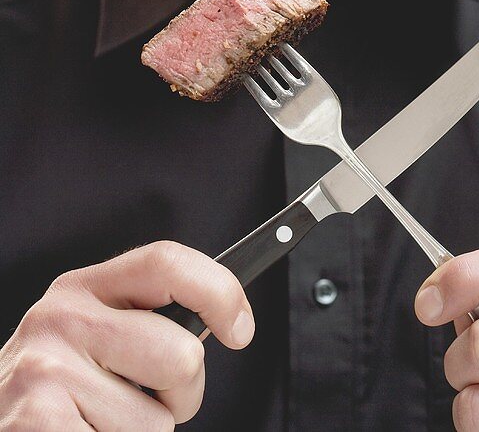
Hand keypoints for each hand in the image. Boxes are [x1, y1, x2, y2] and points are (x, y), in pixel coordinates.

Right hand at [0, 241, 253, 429]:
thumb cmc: (57, 392)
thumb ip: (143, 321)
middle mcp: (61, 318)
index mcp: (82, 288)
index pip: (166, 261)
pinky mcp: (39, 423)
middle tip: (143, 404)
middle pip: (182, 354)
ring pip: (158, 423)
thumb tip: (230, 319)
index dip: (219, 291)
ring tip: (96, 425)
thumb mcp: (90, 338)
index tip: (241, 330)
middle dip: (182, 395)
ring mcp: (46, 371)